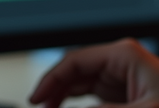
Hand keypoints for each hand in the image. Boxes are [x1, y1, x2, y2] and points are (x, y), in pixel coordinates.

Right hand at [28, 39, 158, 107]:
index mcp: (123, 55)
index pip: (74, 62)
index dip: (50, 81)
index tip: (35, 99)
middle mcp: (119, 61)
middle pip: (74, 72)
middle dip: (54, 91)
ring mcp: (121, 76)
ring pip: (80, 84)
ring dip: (63, 98)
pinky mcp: (123, 92)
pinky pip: (92, 95)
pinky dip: (77, 103)